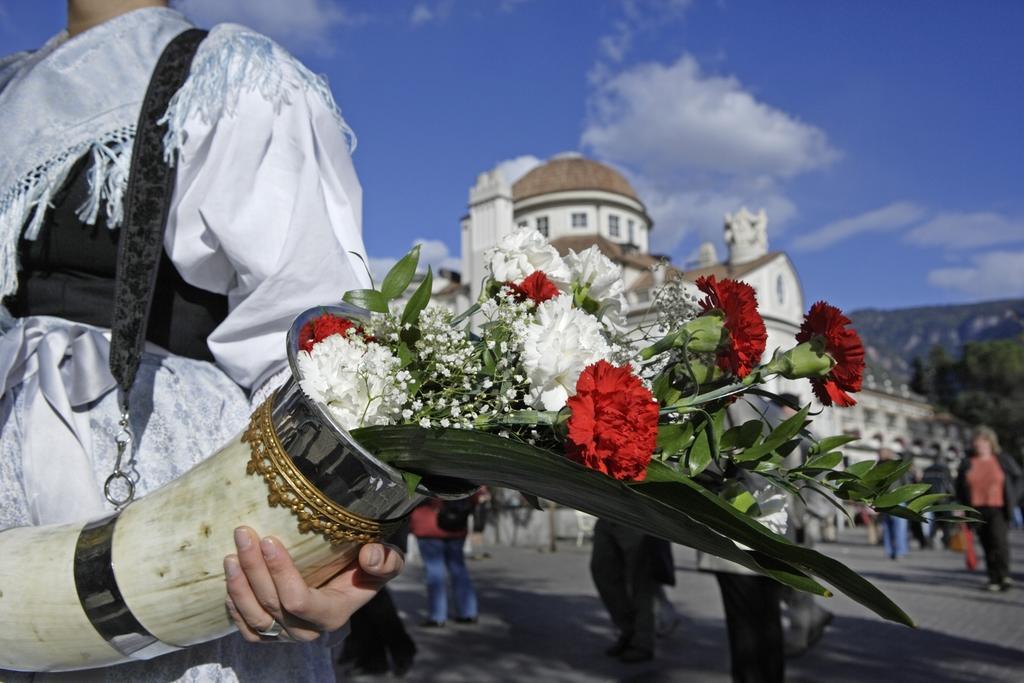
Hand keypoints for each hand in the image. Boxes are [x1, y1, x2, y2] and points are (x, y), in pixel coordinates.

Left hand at [223, 526, 403, 642]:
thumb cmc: (366, 569)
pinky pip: (247, 629)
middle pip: (271, 605)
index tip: (269, 539)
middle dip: (253, 569)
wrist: (351, 583)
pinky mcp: (271, 634)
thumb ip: (386, 560)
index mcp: (333, 614)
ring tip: (231, 555)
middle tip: (243, 533)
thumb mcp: (386, 561)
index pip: (299, 601)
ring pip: (255, 617)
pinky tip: (230, 581)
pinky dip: (235, 607)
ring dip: (238, 586)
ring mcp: (286, 634)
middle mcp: (307, 630)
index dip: (281, 573)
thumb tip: (369, 555)